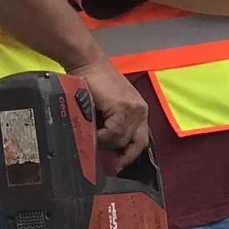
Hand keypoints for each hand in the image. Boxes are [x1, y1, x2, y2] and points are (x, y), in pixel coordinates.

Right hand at [77, 57, 149, 171]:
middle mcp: (141, 111)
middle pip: (133, 143)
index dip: (132, 155)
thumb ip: (113, 123)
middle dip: (116, 151)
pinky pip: (114, 132)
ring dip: (105, 142)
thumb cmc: (92, 82)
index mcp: (140, 112)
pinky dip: (102, 136)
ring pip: (121, 139)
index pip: (141, 141)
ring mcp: (133, 109)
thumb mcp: (107, 106)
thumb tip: (107, 146)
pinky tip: (92, 131)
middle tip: (101, 151)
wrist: (87, 62)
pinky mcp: (123, 107)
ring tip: (92, 135)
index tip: (120, 166)